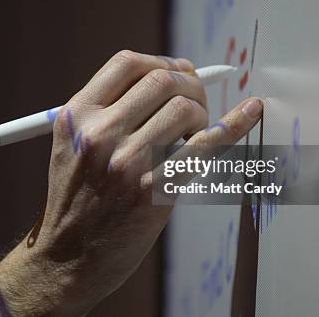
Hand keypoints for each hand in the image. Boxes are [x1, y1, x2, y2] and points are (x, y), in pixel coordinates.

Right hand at [0, 50, 262, 315]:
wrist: (68, 257)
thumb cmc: (75, 198)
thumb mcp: (71, 145)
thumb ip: (106, 111)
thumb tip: (170, 77)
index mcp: (76, 116)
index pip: (127, 63)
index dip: (162, 61)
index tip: (178, 72)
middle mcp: (98, 133)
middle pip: (162, 79)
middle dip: (189, 84)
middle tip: (195, 102)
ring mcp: (126, 162)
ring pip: (185, 108)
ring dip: (201, 113)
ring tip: (194, 132)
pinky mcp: (154, 191)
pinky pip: (205, 146)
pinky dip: (234, 125)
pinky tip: (251, 111)